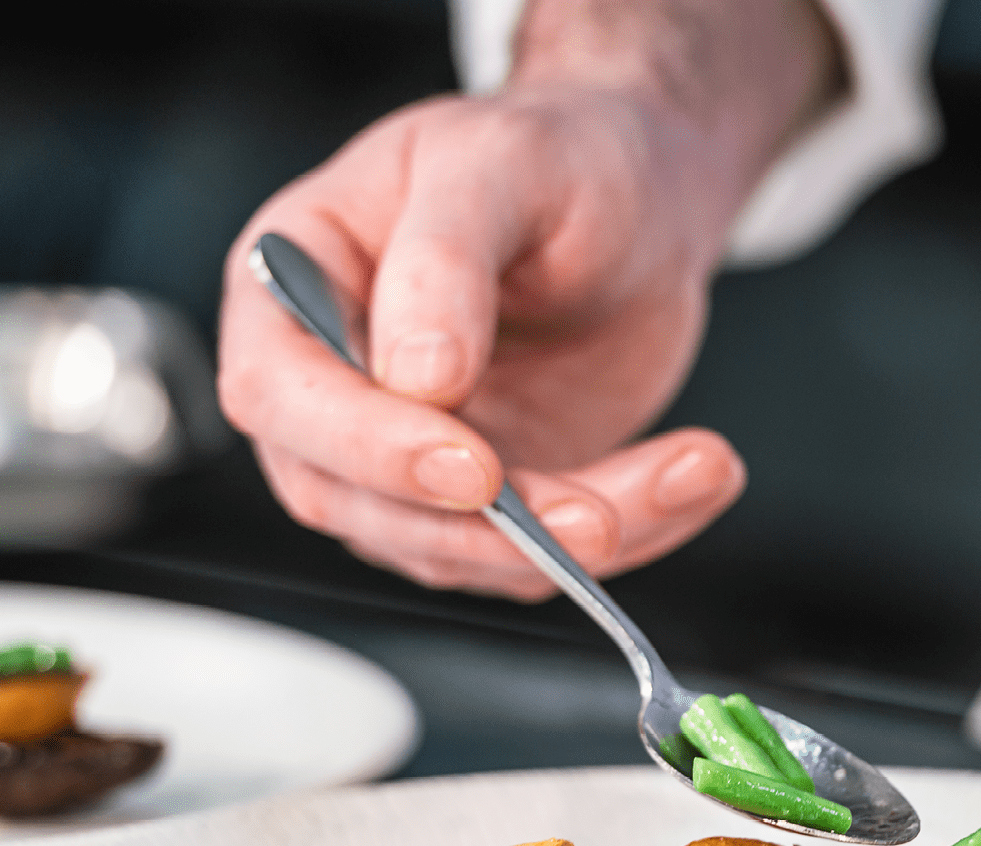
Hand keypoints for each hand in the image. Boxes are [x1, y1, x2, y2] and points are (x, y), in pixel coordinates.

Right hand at [217, 1, 838, 599]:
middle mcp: (334, 391)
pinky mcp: (491, 505)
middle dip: (491, 530)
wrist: (635, 199)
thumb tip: (418, 376)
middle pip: (364, 506)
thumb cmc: (552, 157)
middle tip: (601, 518)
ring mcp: (408, 462)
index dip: (368, 446)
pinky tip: (700, 476)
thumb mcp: (498, 164)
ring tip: (698, 468)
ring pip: (467, 552)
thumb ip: (444, 259)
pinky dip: (635, 530)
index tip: (471, 466)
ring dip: (584, 536)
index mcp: (292, 286)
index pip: (280, 395)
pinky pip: (545, 554)